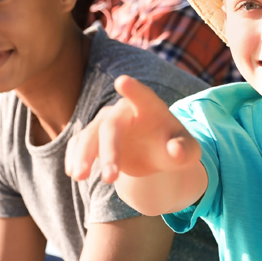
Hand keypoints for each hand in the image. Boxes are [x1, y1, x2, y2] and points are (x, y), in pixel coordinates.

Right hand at [66, 76, 199, 183]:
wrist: (156, 155)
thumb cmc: (175, 148)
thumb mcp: (188, 152)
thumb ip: (186, 151)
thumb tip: (175, 150)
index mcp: (150, 107)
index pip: (142, 96)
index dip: (133, 89)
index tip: (122, 81)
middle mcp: (124, 111)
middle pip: (111, 126)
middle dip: (109, 151)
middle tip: (111, 178)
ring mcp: (106, 123)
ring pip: (89, 134)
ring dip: (84, 155)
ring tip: (80, 177)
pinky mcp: (93, 137)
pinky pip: (78, 143)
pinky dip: (74, 156)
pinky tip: (73, 172)